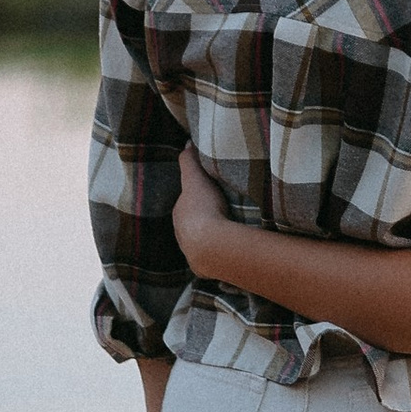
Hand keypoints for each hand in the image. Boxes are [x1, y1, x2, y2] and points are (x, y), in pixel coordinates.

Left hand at [173, 153, 229, 272]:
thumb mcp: (195, 178)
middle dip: (206, 221)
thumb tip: (186, 143)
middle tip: (224, 215)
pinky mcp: (205, 268)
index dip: (198, 199)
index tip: (211, 196)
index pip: (187, 205)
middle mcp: (182, 235)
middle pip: (194, 225)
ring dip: (213, 239)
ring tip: (229, 235)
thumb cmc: (203, 208)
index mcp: (180, 214)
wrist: (212, 244)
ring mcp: (192, 253)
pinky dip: (220, 254)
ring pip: (203, 243)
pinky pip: (213, 258)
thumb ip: (189, 160)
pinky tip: (230, 252)